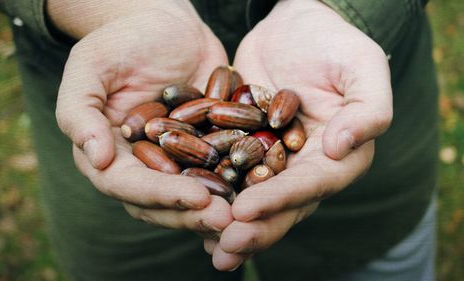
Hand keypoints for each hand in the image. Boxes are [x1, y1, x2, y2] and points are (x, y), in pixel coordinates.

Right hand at [55, 2, 232, 234]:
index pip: (127, 185)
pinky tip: (261, 192)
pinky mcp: (204, 148)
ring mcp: (174, 160)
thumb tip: (97, 160)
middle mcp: (140, 165)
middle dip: (193, 214)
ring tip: (246, 216)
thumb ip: (80, 113)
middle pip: (161, 202)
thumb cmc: (121, 41)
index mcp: (108, 153)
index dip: (160, 195)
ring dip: (217, 209)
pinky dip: (237, 185)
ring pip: (192, 195)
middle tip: (227, 220)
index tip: (196, 198)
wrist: (165, 24)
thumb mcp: (90, 67)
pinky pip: (219, 171)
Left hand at [209, 0, 392, 270]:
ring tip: (206, 246)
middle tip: (222, 248)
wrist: (294, 25)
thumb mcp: (362, 67)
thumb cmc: (334, 43)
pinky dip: (212, 193)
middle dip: (252, 228)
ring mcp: (274, 160)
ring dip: (230, 224)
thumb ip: (368, 110)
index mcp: (339, 156)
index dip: (279, 200)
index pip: (310, 184)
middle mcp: (306, 167)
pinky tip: (191, 211)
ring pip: (253, 198)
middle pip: (281, 204)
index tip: (244, 211)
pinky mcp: (246, 146)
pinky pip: (229, 173)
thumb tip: (342, 149)